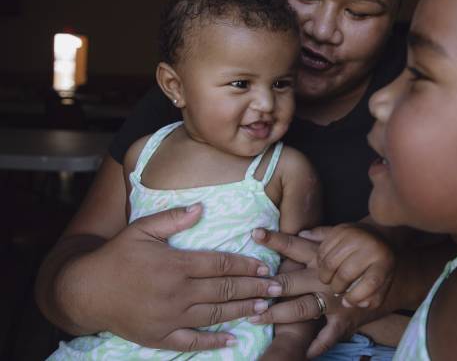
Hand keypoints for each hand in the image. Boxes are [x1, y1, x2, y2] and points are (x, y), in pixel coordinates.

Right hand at [68, 204, 273, 350]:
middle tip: (277, 288)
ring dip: (242, 311)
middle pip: (224, 290)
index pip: (221, 264)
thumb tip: (201, 207)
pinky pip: (192, 341)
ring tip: (264, 308)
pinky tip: (233, 339)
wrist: (85, 291)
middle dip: (254, 288)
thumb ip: (173, 218)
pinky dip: (214, 342)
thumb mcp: (142, 229)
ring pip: (215, 315)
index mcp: (175, 264)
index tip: (265, 267)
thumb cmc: (117, 256)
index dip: (247, 265)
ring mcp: (169, 317)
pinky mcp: (160, 336)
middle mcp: (176, 292)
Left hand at [251, 228, 383, 357]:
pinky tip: (303, 353)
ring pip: (302, 308)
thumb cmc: (363, 255)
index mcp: (322, 256)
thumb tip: (302, 232)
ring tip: (257, 318)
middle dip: (269, 287)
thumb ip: (322, 236)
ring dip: (279, 314)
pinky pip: (329, 335)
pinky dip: (317, 345)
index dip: (274, 239)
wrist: (394, 273)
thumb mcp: (345, 240)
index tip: (254, 234)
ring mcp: (335, 299)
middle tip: (247, 292)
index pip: (294, 245)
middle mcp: (325, 277)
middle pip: (292, 281)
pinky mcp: (346, 318)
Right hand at [312, 223, 394, 308]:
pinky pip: (322, 251)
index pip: (371, 283)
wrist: (377, 236)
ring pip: (330, 263)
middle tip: (338, 289)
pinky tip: (327, 267)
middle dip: (337, 287)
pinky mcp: (340, 229)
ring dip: (326, 277)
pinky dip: (320, 263)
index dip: (356, 297)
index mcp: (385, 260)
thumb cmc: (378, 265)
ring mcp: (354, 235)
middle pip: (345, 274)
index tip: (347, 301)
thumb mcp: (383, 283)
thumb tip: (348, 304)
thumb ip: (371, 300)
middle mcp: (370, 245)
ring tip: (331, 280)